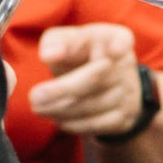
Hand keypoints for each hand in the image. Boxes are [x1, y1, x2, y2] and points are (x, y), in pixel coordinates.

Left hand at [29, 23, 149, 140]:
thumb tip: (49, 54)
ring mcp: (128, 93)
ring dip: (61, 109)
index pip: (121, 39)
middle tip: (34, 97)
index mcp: (114, 38)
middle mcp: (125, 65)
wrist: (101, 85)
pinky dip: (73, 123)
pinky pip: (97, 124)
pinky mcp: (124, 117)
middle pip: (95, 77)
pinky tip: (57, 118)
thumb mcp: (68, 42)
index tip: (116, 49)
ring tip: (39, 108)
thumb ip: (56, 42)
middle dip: (62, 89)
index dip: (120, 44)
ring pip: (93, 105)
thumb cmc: (78, 56)